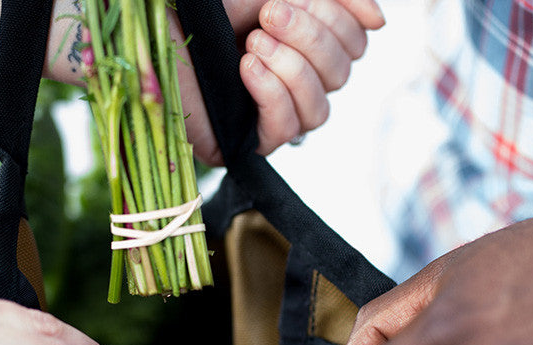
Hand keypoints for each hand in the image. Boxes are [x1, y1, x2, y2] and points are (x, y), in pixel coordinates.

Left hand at [177, 0, 385, 163]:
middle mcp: (296, 85)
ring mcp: (273, 117)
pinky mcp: (246, 143)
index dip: (339, 18)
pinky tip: (247, 68)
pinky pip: (285, 129)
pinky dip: (271, 93)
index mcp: (306, 45)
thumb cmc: (208, 7)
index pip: (356, 43)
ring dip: (291, 67)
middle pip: (342, 73)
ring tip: (252, 43)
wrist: (153, 26)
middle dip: (311, 38)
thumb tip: (379, 20)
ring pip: (320, 107)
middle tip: (269, 14)